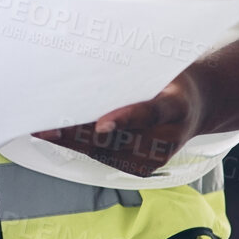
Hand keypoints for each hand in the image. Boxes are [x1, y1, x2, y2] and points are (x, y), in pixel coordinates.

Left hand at [33, 74, 206, 176]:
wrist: (196, 109)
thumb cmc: (170, 83)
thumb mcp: (162, 71)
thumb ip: (135, 76)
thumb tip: (92, 69)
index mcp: (177, 106)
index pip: (149, 113)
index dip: (125, 120)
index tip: (101, 125)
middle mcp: (168, 138)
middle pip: (119, 139)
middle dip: (80, 135)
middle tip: (47, 128)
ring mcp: (156, 158)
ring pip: (107, 152)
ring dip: (73, 143)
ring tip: (43, 131)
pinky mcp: (142, 168)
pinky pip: (106, 158)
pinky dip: (81, 147)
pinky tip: (58, 137)